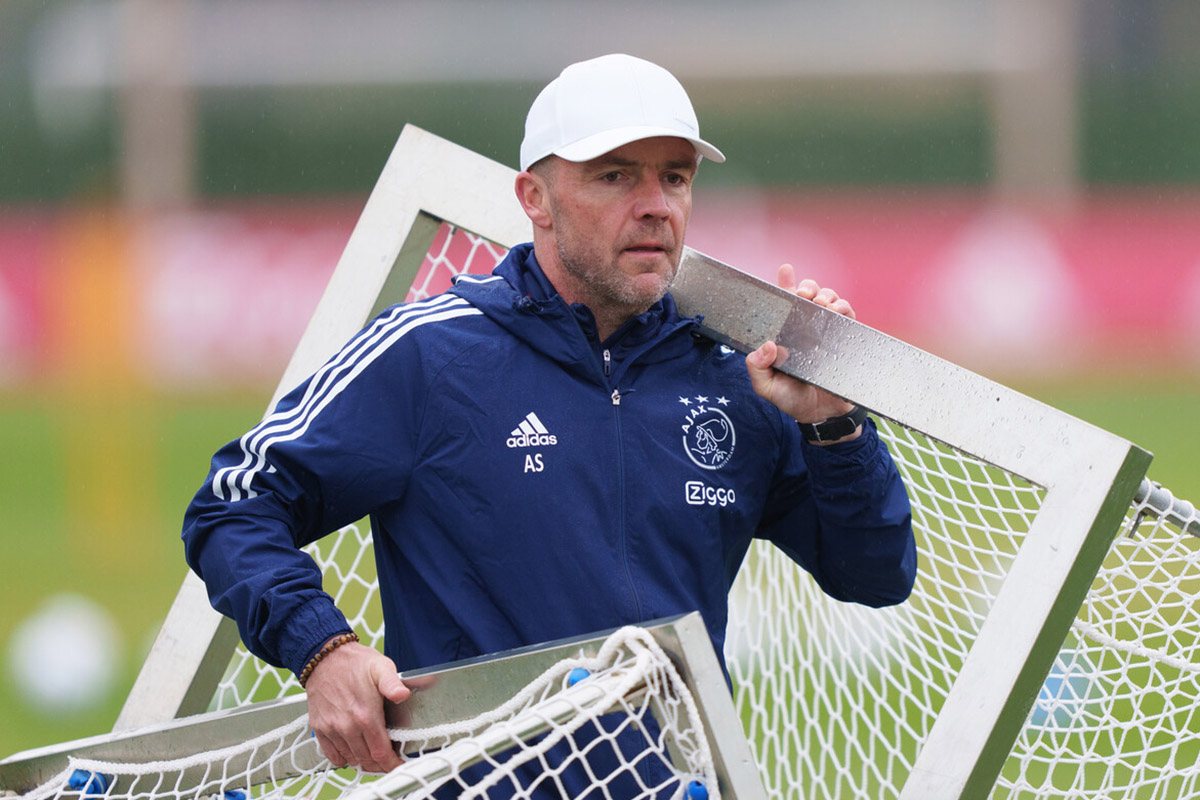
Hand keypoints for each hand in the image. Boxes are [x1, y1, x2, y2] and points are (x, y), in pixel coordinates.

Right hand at [305, 640, 410, 772]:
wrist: (324, 657)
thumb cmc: (356, 662)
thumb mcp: (381, 667)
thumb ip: (394, 684)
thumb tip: (404, 695)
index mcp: (365, 715)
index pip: (381, 753)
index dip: (392, 764)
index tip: (399, 764)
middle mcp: (347, 726)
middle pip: (367, 761)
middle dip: (380, 764)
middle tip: (389, 760)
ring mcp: (331, 729)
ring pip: (350, 760)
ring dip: (363, 761)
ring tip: (373, 755)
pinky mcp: (319, 728)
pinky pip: (331, 755)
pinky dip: (344, 758)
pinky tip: (353, 749)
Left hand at [746, 265, 861, 443]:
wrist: (822, 416)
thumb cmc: (791, 399)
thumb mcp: (766, 387)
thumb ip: (757, 369)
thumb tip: (766, 346)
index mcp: (784, 334)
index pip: (783, 304)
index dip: (784, 284)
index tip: (786, 270)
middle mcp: (804, 329)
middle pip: (808, 295)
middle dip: (807, 287)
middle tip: (804, 295)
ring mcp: (826, 332)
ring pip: (829, 300)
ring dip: (826, 295)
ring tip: (821, 303)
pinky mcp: (845, 338)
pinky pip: (848, 315)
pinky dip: (844, 308)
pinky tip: (836, 311)